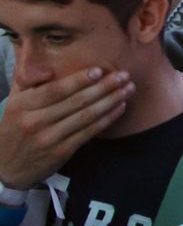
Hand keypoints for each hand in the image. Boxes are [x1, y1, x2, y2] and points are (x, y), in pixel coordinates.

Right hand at [0, 67, 133, 189]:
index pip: (55, 90)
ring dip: (110, 101)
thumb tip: (40, 60)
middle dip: (103, 87)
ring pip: (85, 117)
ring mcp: (49, 138)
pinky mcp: (61, 152)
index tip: (99, 70)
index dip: (78, 80)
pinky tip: (120, 107)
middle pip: (75, 102)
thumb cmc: (14, 126)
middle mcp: (35, 121)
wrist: (6, 165)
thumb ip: (27, 79)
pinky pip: (88, 132)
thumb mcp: (14, 101)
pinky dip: (107, 119)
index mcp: (22, 105)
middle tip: (124, 76)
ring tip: (128, 89)